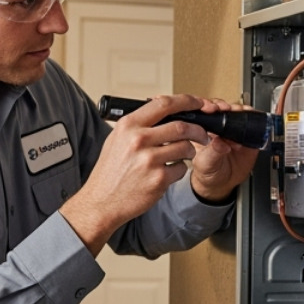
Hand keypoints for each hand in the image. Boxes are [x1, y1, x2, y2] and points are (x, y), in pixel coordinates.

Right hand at [61, 94, 212, 254]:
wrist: (101, 202)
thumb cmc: (109, 172)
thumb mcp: (117, 139)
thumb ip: (138, 125)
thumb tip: (164, 111)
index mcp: (128, 125)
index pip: (164, 104)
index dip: (187, 101)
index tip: (198, 103)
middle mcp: (138, 140)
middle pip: (182, 126)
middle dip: (197, 130)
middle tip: (202, 134)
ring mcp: (149, 160)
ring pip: (186, 147)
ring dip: (190, 150)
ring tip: (184, 154)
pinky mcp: (158, 179)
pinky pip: (182, 168)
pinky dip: (180, 169)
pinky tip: (169, 172)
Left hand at [187, 98, 259, 201]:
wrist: (221, 184)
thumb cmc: (207, 172)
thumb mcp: (206, 164)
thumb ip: (212, 153)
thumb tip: (220, 143)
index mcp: (201, 129)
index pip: (203, 110)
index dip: (208, 106)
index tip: (213, 109)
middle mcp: (216, 126)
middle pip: (221, 107)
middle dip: (226, 106)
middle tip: (229, 110)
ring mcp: (232, 129)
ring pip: (236, 112)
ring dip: (240, 111)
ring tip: (241, 116)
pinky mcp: (246, 135)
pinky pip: (251, 123)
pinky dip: (254, 120)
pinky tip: (253, 123)